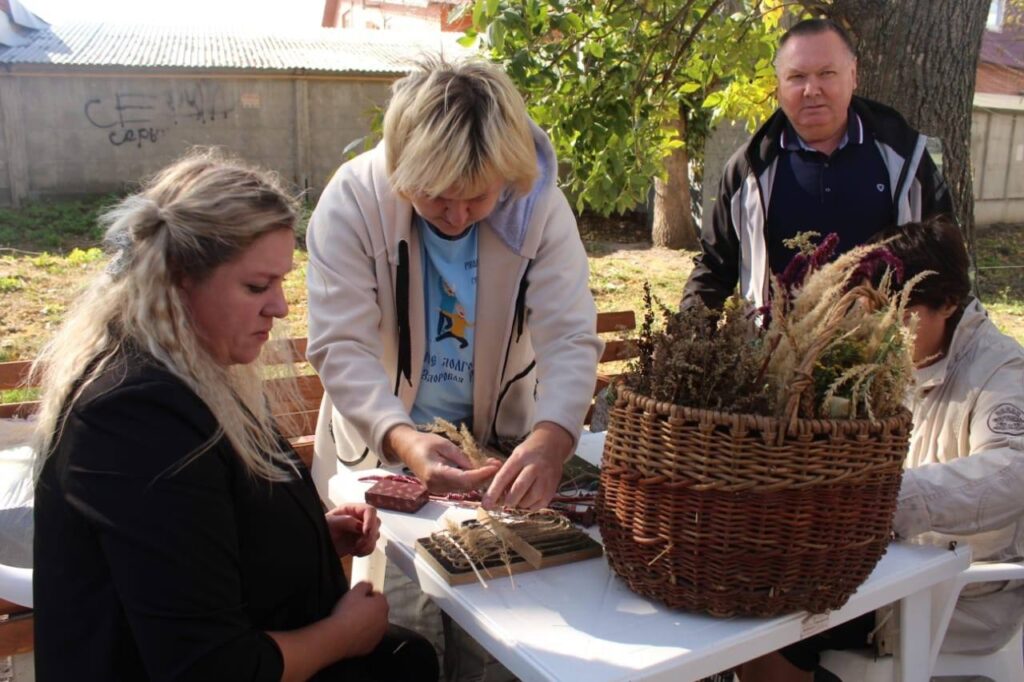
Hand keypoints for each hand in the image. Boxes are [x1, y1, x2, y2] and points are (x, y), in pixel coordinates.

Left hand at [326, 503, 379, 556]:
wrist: (318, 546)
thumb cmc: (321, 530)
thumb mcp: (330, 523)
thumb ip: (345, 521)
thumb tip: (360, 525)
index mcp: (352, 509)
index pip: (370, 510)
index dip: (371, 521)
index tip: (365, 532)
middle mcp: (359, 518)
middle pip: (376, 522)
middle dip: (370, 535)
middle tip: (358, 544)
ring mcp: (361, 531)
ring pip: (376, 535)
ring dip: (368, 544)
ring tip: (354, 549)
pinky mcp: (361, 542)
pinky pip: (371, 546)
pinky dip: (365, 551)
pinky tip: (354, 552)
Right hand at [331, 581, 387, 657]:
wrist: (339, 636)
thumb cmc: (347, 612)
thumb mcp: (354, 592)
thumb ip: (364, 585)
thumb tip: (369, 586)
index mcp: (382, 605)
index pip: (379, 596)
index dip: (368, 596)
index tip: (358, 599)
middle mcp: (385, 620)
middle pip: (378, 612)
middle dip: (369, 610)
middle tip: (355, 610)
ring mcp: (379, 634)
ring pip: (374, 625)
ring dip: (367, 623)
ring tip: (352, 623)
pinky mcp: (372, 646)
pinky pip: (369, 637)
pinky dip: (363, 635)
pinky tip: (352, 634)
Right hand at [384, 425, 499, 493]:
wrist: (407, 449)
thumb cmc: (423, 442)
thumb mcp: (444, 444)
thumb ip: (461, 457)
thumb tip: (479, 466)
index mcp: (435, 473)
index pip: (464, 479)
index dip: (482, 474)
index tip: (495, 466)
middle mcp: (436, 486)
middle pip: (467, 487)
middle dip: (484, 477)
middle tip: (498, 465)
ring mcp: (438, 490)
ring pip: (465, 489)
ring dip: (480, 479)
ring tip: (493, 466)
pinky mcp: (441, 489)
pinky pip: (460, 487)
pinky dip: (472, 480)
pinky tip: (481, 470)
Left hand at [483, 422, 572, 509]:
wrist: (552, 444)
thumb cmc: (528, 452)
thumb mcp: (514, 455)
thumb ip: (502, 471)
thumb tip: (489, 494)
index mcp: (520, 457)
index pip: (504, 476)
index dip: (493, 492)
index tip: (486, 504)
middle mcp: (534, 466)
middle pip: (518, 488)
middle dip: (508, 500)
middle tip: (505, 503)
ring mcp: (546, 477)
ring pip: (531, 497)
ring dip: (520, 504)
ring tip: (517, 501)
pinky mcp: (553, 486)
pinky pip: (541, 503)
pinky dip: (531, 507)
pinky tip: (527, 501)